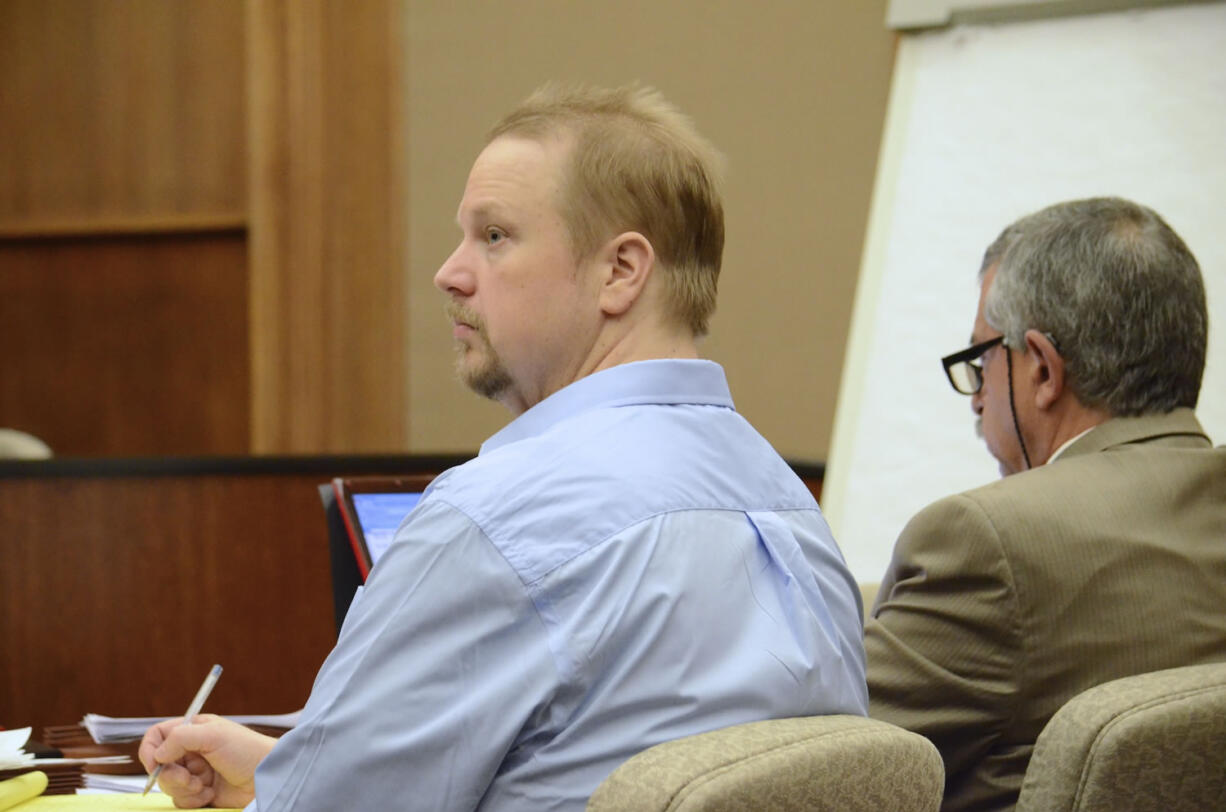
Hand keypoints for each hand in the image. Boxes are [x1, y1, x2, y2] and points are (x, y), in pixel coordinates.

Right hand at [139, 714, 276, 808]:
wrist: (266, 779)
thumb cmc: (247, 751)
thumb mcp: (214, 735)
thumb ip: (181, 738)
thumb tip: (158, 753)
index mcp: (193, 730)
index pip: (157, 736)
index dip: (150, 750)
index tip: (155, 764)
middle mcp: (191, 751)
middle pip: (159, 765)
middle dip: (172, 776)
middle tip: (191, 778)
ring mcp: (195, 773)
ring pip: (168, 785)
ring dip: (184, 788)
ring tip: (205, 785)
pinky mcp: (200, 793)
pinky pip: (181, 801)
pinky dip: (193, 800)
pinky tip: (210, 794)